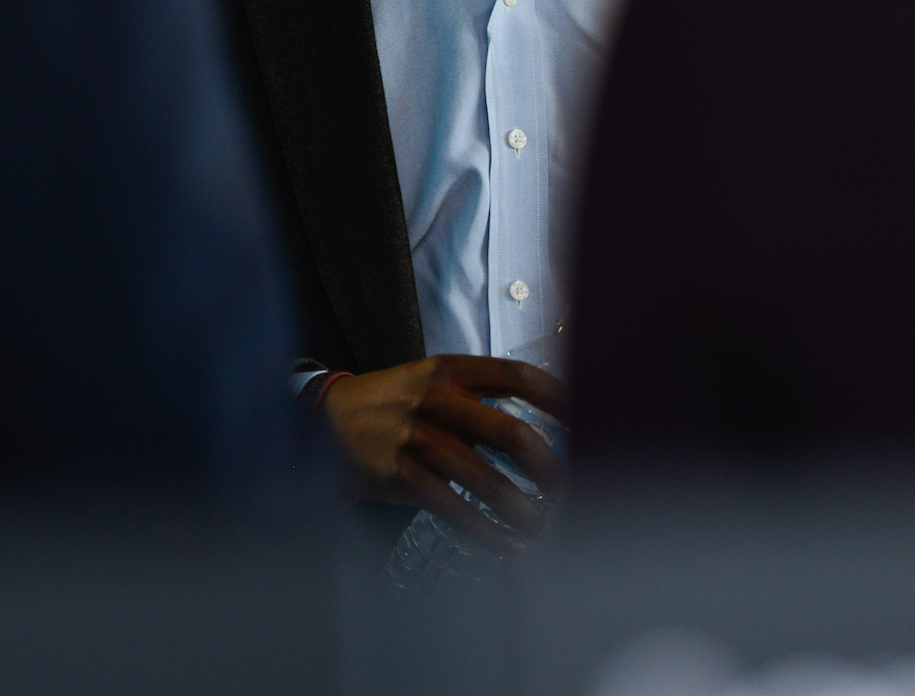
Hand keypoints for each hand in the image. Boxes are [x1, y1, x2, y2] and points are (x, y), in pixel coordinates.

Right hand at [320, 354, 567, 554]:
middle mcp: (437, 398)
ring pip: (484, 479)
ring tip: (543, 525)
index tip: (588, 417)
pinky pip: (452, 508)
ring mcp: (417, 436)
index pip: (517, 375)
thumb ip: (477, 394)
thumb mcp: (432, 379)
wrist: (326, 418)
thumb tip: (535, 423)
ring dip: (521, 508)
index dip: (558, 397)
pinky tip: (509, 545)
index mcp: (451, 369)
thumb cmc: (394, 401)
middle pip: (509, 432)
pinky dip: (486, 531)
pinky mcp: (399, 473)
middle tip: (568, 487)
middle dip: (548, 466)